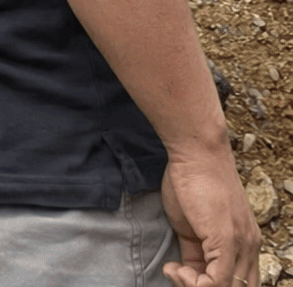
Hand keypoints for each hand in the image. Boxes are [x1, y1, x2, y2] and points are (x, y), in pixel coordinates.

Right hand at [160, 148, 259, 286]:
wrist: (195, 151)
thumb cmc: (191, 179)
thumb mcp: (194, 224)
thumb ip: (197, 250)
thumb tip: (187, 271)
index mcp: (246, 242)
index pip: (239, 283)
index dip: (208, 285)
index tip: (180, 272)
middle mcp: (250, 246)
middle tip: (178, 274)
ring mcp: (241, 244)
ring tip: (174, 270)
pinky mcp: (226, 240)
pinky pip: (215, 284)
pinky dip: (190, 283)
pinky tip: (174, 267)